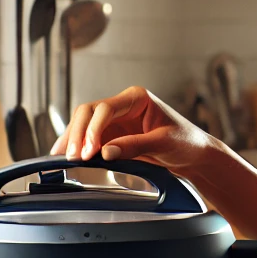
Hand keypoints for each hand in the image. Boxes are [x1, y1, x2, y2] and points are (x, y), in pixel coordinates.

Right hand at [50, 85, 211, 172]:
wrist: (194, 154)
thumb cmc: (186, 142)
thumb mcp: (164, 143)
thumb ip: (135, 146)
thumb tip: (105, 152)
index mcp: (137, 98)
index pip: (105, 108)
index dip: (93, 129)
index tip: (89, 151)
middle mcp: (123, 106)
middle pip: (88, 112)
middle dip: (77, 133)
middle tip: (73, 157)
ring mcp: (116, 121)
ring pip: (83, 124)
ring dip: (72, 140)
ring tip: (62, 159)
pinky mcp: (112, 135)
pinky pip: (88, 138)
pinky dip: (77, 147)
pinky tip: (66, 157)